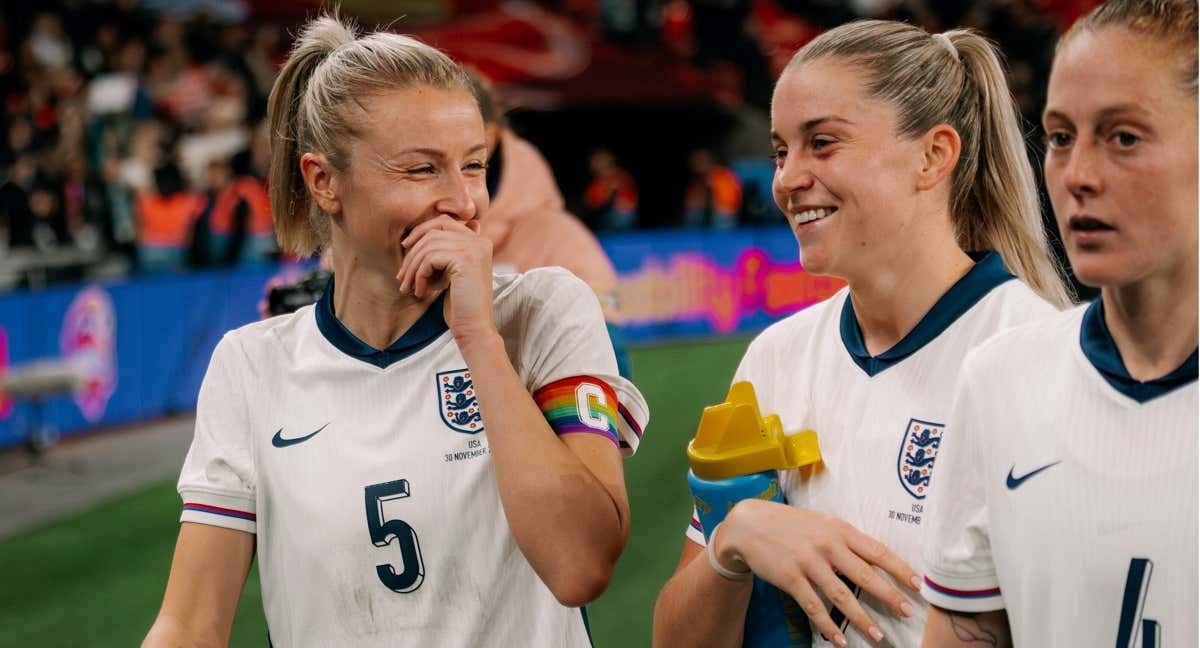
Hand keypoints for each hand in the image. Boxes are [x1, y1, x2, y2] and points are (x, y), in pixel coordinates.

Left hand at [396, 216, 494, 342]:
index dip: (421, 231)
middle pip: (434, 231)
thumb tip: (411, 239)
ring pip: (429, 245)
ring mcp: (475, 249)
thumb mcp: (449, 274)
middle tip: (401, 276)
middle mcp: (480, 242)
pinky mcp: (466, 260)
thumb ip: (441, 254)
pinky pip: (430, 258)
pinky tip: (420, 292)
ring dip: (412, 267)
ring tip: (407, 287)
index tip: (405, 247)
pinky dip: (419, 275)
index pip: (443, 222)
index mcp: (479, 242)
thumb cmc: (460, 306)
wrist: (475, 330)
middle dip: (412, 252)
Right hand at [718, 499, 920, 646]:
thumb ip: (846, 539)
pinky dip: (827, 625)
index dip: (900, 569)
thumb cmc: (790, 524)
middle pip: (864, 575)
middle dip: (889, 596)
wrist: (749, 524)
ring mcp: (808, 562)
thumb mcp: (822, 523)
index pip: (877, 551)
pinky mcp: (790, 578)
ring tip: (878, 636)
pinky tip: (839, 640)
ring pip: (841, 596)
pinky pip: (813, 606)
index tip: (918, 585)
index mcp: (839, 529)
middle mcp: (826, 545)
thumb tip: (876, 558)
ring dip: (861, 618)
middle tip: (908, 612)